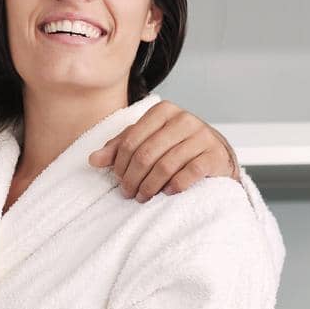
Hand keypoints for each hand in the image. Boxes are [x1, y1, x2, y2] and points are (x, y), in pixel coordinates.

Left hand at [88, 100, 238, 201]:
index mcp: (163, 111)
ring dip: (150, 186)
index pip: (131, 140)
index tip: (118, 179)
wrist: (216, 154)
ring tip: (143, 197)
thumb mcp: (146, 141)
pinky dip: (175, 186)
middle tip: (128, 193)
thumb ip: (120, 147)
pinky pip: (189, 173)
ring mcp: (202, 136)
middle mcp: (184, 119)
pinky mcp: (215, 155)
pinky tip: (167, 193)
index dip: (120, 164)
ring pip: (165, 165)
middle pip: (146, 154)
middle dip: (133, 178)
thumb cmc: (175, 146)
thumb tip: (93, 160)